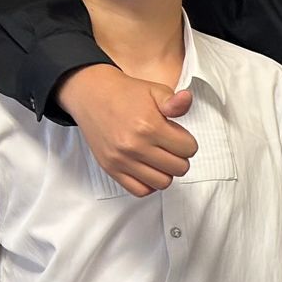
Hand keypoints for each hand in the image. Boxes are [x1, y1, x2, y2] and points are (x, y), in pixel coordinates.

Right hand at [60, 64, 196, 195]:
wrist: (92, 95)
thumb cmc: (126, 94)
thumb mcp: (155, 91)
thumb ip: (174, 101)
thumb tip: (186, 99)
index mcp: (149, 126)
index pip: (189, 149)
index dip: (187, 142)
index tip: (178, 135)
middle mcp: (135, 146)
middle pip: (179, 168)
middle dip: (179, 157)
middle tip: (169, 146)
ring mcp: (121, 160)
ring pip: (162, 182)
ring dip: (166, 171)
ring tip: (159, 157)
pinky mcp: (111, 168)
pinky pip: (140, 190)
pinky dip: (149, 183)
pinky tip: (148, 169)